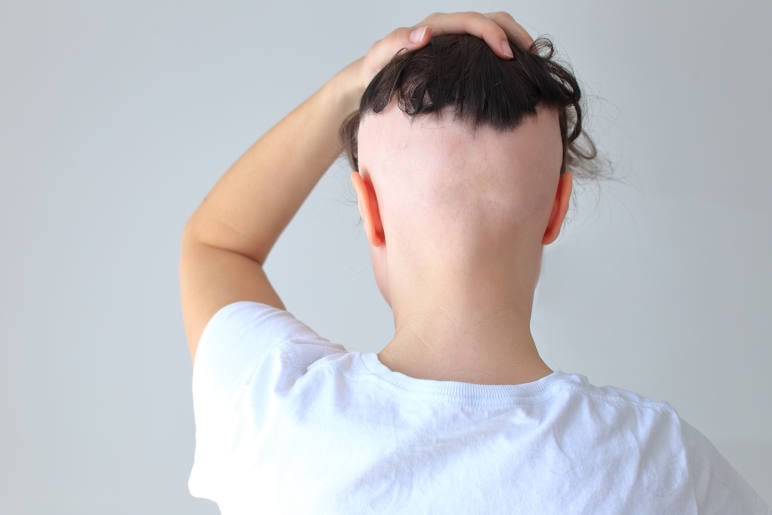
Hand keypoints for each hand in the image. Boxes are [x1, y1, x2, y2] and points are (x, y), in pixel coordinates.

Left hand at [356, 11, 533, 90]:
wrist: (370, 78)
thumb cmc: (375, 70)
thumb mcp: (379, 58)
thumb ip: (396, 43)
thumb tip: (424, 33)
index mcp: (435, 28)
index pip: (472, 22)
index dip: (493, 34)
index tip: (508, 55)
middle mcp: (448, 29)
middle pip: (490, 19)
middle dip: (514, 33)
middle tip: (532, 56)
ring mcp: (454, 41)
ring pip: (493, 29)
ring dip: (514, 41)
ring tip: (530, 63)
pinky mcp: (458, 55)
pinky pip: (486, 48)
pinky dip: (505, 54)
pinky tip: (514, 73)